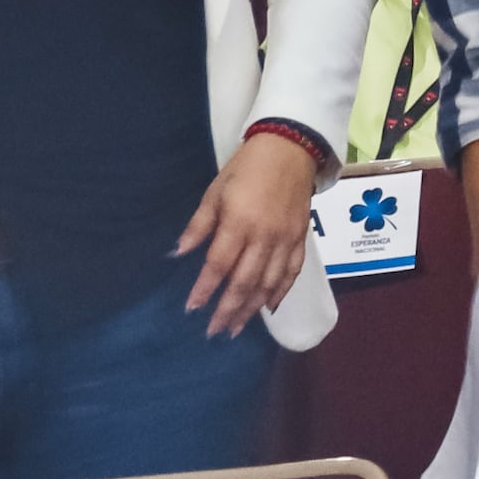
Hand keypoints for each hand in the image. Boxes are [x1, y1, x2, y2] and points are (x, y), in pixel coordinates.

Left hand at [172, 130, 321, 336]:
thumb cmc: (246, 167)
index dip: (204, 289)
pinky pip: (292, 271)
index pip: (219, 265)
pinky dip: (281, 291)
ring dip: (252, 308)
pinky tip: (269, 307)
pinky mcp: (301, 237)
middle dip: (228, 309)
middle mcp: (264, 236)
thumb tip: (177, 254)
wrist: (292, 147)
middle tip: (215, 331)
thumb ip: (199, 225)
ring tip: (237, 327)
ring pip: (269, 282)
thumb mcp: (216, 192)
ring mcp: (286, 239)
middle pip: (245, 281)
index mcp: (239, 223)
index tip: (192, 309)